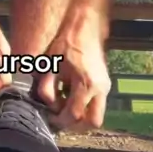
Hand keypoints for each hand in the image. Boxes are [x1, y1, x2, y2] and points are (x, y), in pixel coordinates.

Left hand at [35, 14, 110, 130]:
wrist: (82, 26)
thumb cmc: (65, 43)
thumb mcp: (51, 65)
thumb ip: (47, 88)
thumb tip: (47, 105)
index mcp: (87, 84)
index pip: (75, 115)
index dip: (60, 120)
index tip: (49, 118)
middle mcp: (100, 89)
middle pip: (93, 121)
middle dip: (76, 124)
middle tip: (60, 118)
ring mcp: (105, 86)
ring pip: (97, 114)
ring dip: (81, 115)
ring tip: (63, 105)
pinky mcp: (104, 83)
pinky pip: (97, 103)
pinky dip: (84, 105)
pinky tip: (69, 95)